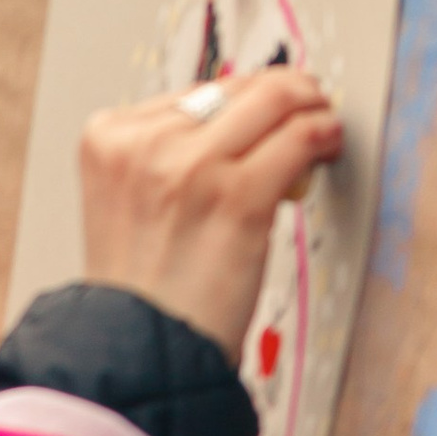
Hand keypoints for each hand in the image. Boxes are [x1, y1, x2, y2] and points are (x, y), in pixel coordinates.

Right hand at [79, 66, 344, 361]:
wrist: (144, 348)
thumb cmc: (142, 286)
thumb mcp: (127, 198)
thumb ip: (165, 155)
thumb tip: (236, 125)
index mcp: (107, 137)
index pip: (190, 92)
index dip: (238, 99)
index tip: (262, 109)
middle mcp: (144, 142)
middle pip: (232, 88)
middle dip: (278, 90)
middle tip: (305, 101)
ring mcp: (191, 165)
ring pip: (271, 102)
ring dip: (308, 104)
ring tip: (323, 120)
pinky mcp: (240, 195)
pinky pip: (298, 139)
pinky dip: (323, 133)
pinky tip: (329, 143)